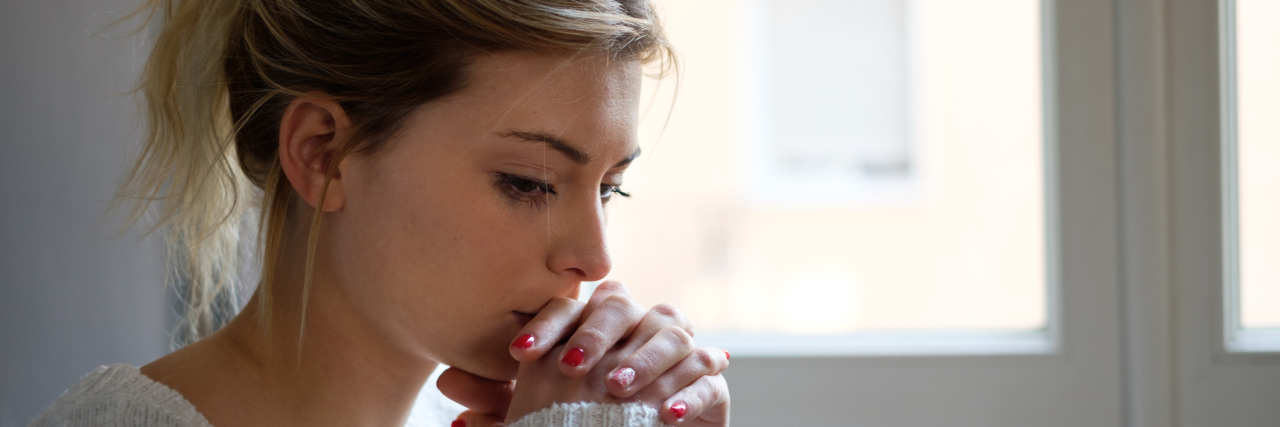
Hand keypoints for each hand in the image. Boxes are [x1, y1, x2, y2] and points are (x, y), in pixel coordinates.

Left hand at [437, 281, 730, 425]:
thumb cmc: (583, 422)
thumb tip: (445, 382)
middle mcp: (639, 325)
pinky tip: (667, 416)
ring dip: (642, 361)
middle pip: (622, 307)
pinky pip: (706, 376)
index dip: (547, 324)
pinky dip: (689, 393)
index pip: (572, 306)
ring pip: (669, 335)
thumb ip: (496, 402)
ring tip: (614, 390)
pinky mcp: (711, 381)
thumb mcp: (535, 416)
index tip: (519, 353)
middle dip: (595, 333)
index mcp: (596, 322)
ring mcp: (680, 349)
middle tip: (571, 367)